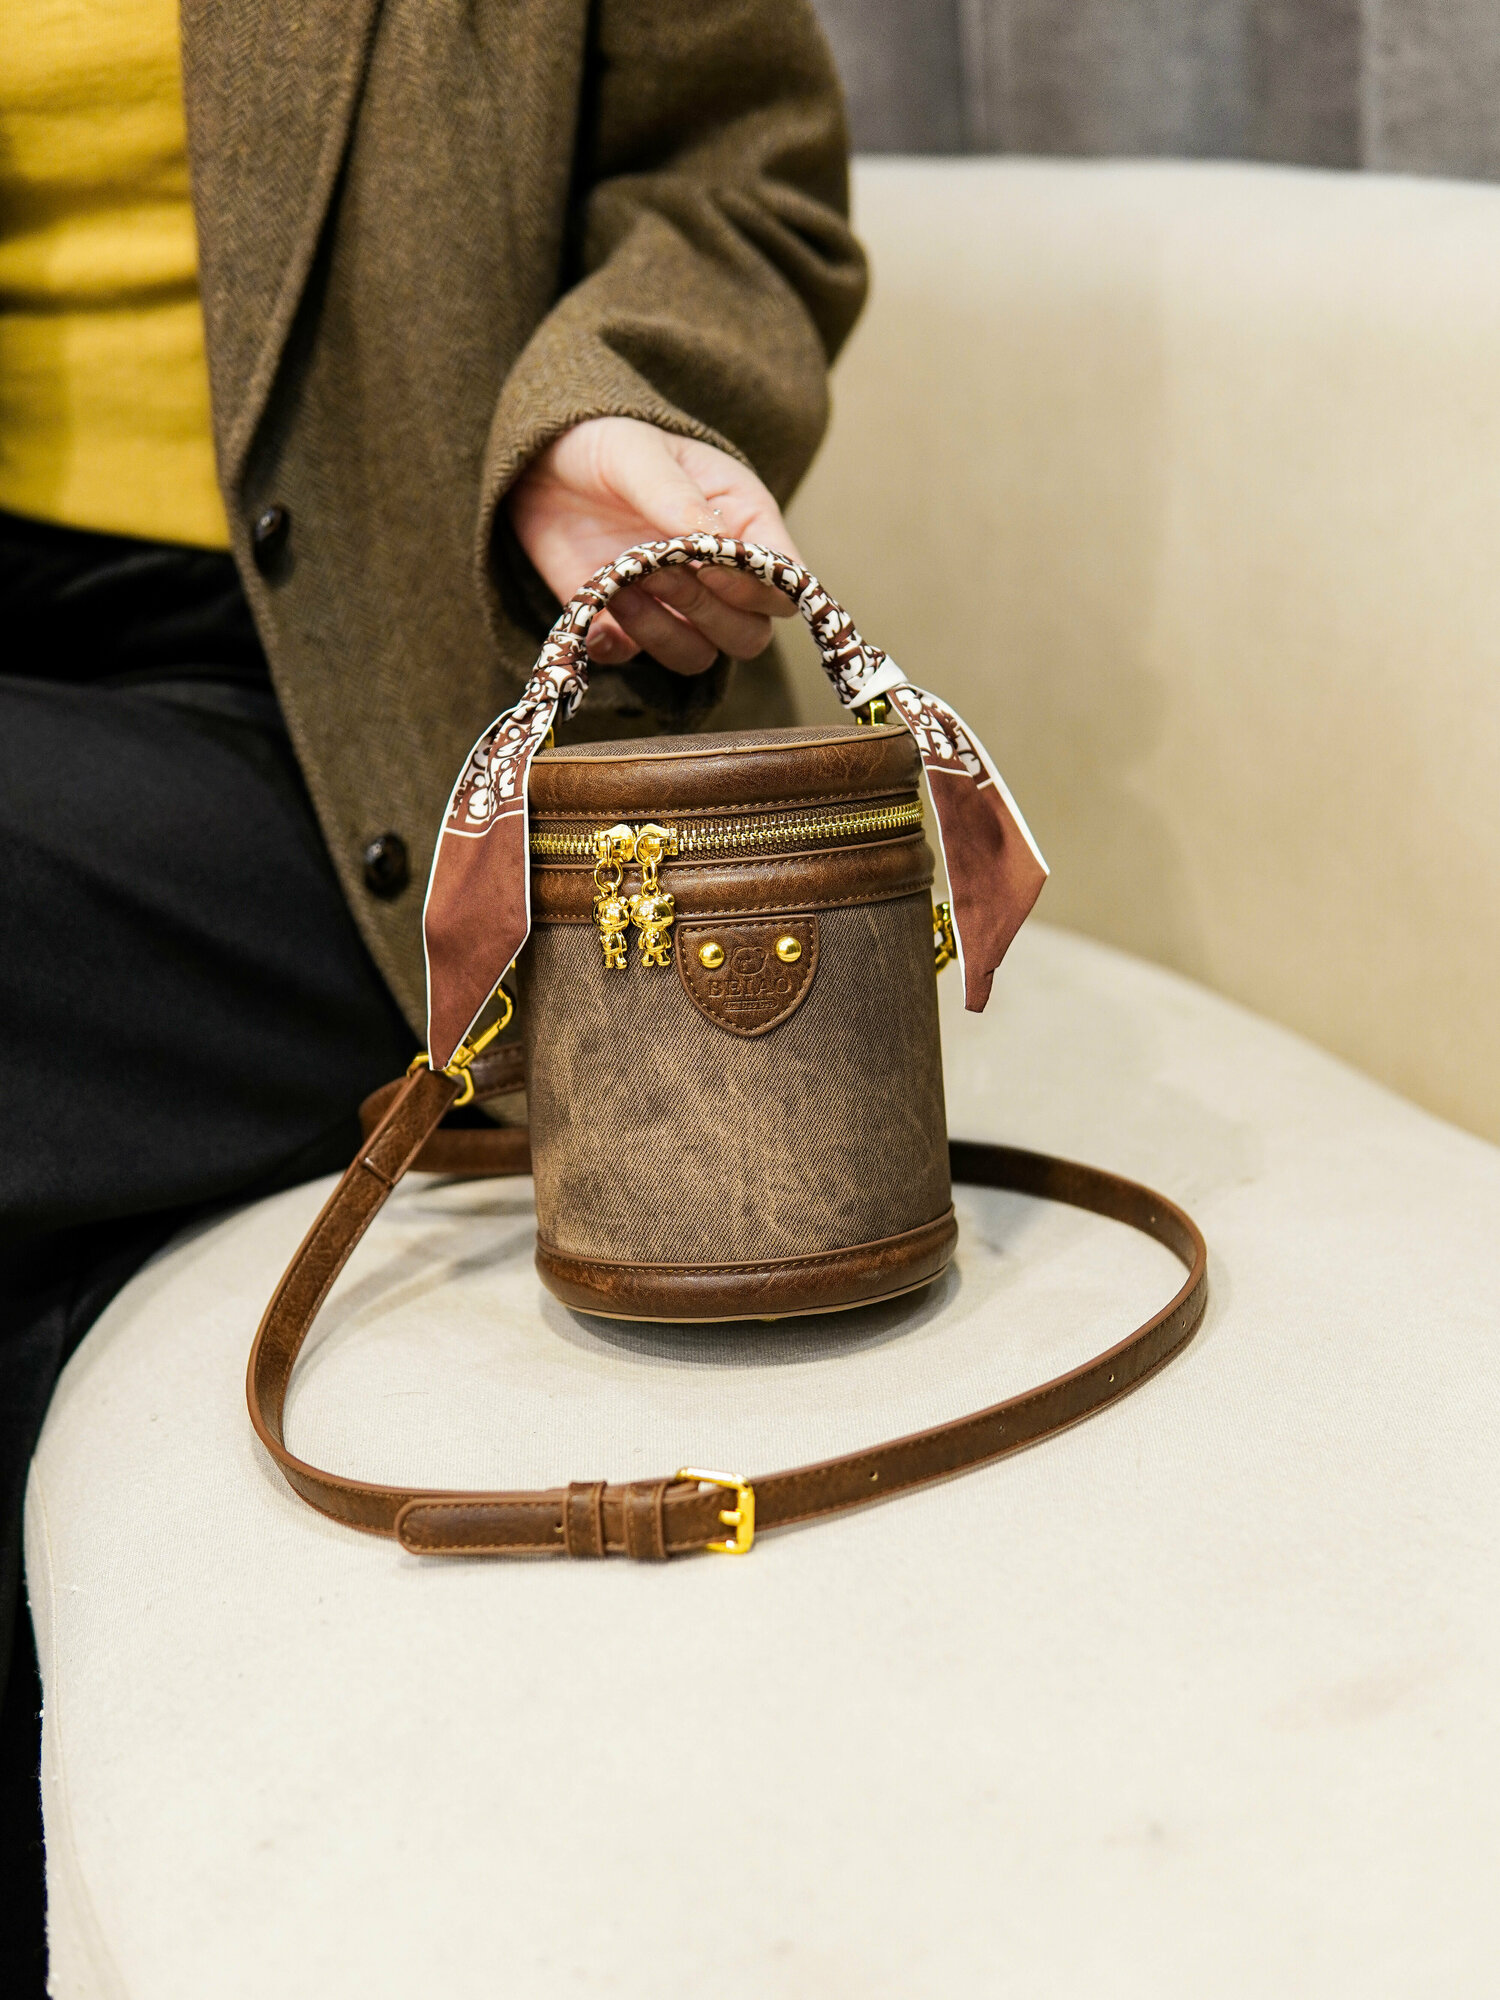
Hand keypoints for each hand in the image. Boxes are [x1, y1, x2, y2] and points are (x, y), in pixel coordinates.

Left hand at [506, 416, 801, 674]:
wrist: (546, 464)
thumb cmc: (609, 446)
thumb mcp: (639, 453)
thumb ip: (676, 495)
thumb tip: (711, 538)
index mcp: (744, 522)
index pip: (785, 582)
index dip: (757, 589)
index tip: (707, 568)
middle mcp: (720, 576)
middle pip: (750, 634)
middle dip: (705, 613)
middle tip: (655, 570)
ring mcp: (676, 608)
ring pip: (699, 656)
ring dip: (659, 631)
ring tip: (619, 584)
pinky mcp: (628, 627)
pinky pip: (636, 660)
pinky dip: (615, 644)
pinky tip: (595, 605)